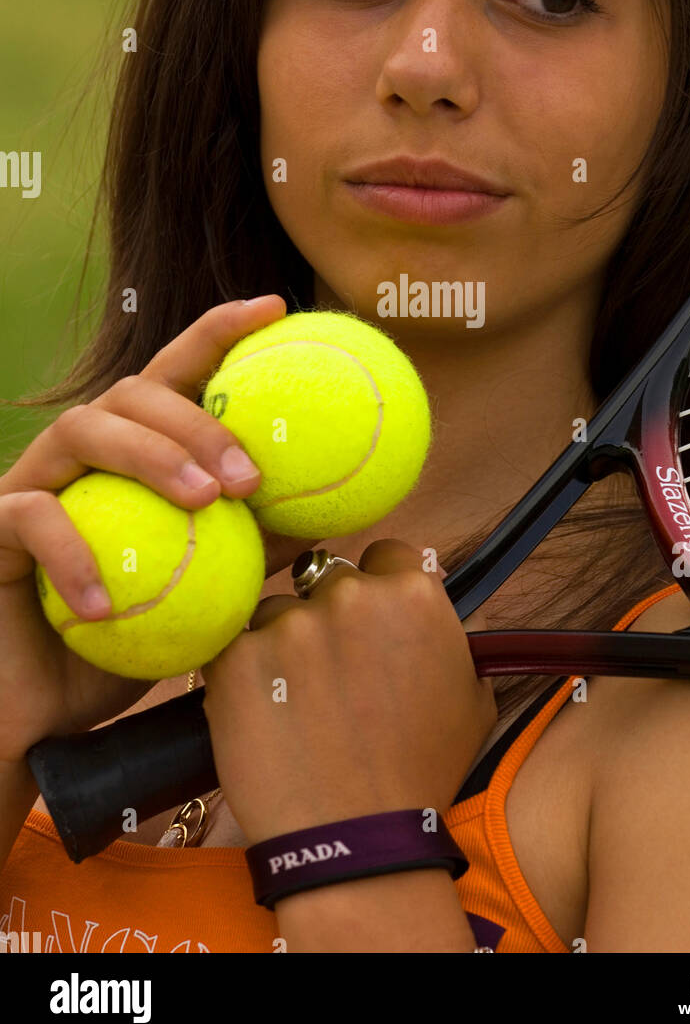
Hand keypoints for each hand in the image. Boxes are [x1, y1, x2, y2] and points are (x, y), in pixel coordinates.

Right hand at [0, 294, 288, 763]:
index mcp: (130, 456)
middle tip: (251, 473)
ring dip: (151, 456)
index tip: (275, 309)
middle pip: (132, 392)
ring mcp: (30, 484)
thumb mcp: (200, 598)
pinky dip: (74, 554)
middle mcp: (80, 457)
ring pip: (81, 428)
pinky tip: (108, 603)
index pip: (173, 377)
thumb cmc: (122, 648)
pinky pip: (31, 516)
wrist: (34, 714)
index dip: (217, 332)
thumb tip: (325, 514)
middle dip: (197, 417)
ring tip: (205, 503)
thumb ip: (248, 549)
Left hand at [201, 540, 497, 845]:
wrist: (357, 843)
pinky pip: (235, 644)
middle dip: (331, 616)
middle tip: (333, 672)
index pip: (385, 554)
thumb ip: (448, 633)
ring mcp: (288, 624)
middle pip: (329, 579)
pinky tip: (264, 714)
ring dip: (284, 643)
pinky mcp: (234, 657)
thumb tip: (428, 601)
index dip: (380, 587)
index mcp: (413, 594)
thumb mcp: (472, 695)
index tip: (371, 624)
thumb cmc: (422, 775)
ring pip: (279, 610)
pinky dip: (245, 673)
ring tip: (296, 703)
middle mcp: (350, 595)